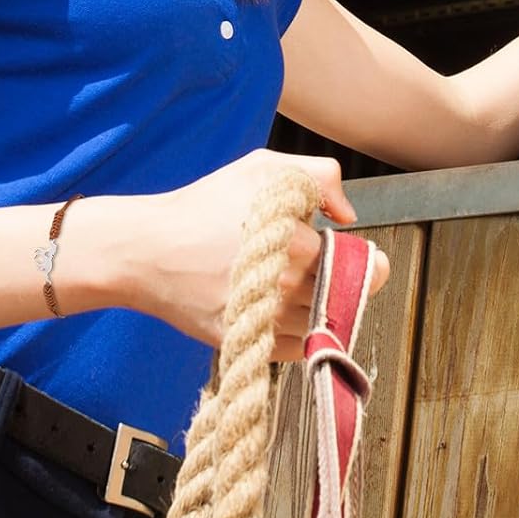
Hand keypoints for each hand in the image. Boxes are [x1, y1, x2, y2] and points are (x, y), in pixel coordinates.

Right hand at [134, 149, 390, 357]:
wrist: (147, 250)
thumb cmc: (207, 204)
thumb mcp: (265, 168)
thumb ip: (321, 177)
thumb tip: (348, 216)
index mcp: (294, 244)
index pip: (355, 265)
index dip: (366, 262)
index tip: (371, 261)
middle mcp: (282, 289)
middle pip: (341, 299)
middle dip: (346, 286)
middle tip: (337, 272)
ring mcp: (262, 321)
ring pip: (320, 328)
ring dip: (324, 312)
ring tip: (308, 289)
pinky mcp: (243, 343)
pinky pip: (294, 350)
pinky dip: (301, 335)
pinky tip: (288, 310)